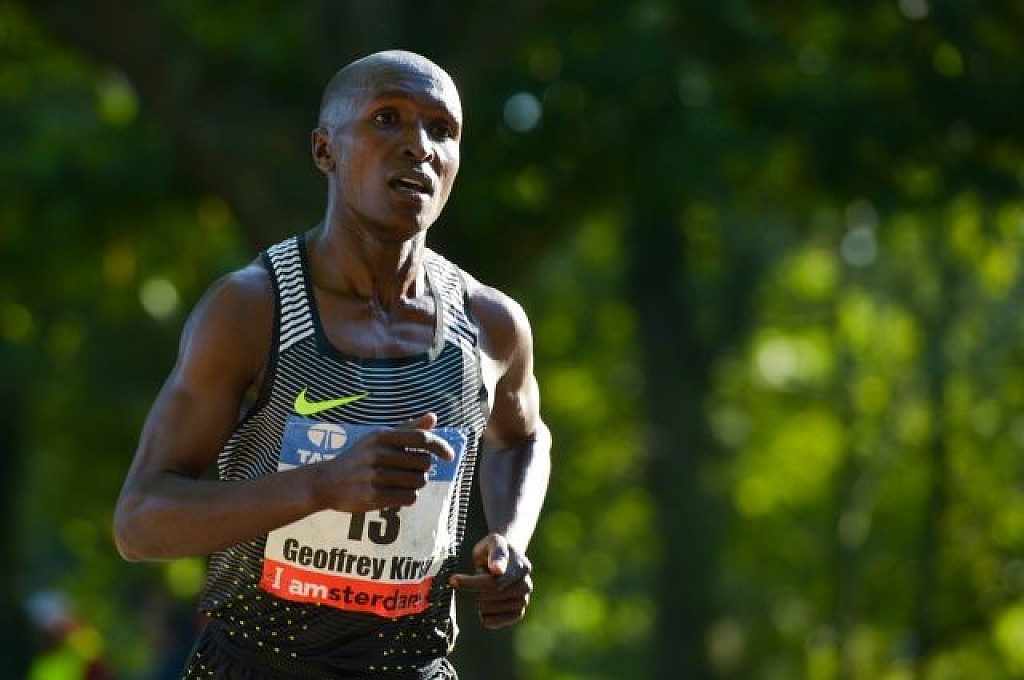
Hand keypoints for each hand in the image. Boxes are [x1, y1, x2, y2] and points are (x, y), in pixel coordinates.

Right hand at [312, 413, 454, 512]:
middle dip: (422, 470)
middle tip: (407, 472)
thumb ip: (408, 429)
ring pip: (418, 482)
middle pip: (424, 464)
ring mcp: (375, 476)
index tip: (450, 456)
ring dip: (414, 485)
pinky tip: (395, 494)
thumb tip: (433, 417)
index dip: (440, 447)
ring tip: (398, 483)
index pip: (421, 439)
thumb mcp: (378, 439)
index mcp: (382, 436)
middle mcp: (378, 454)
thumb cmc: (359, 458)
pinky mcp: (373, 496)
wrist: (326, 482)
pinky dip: (407, 498)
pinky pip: (409, 498)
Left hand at [449, 533, 532, 628]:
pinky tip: (483, 606)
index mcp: (522, 567)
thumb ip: (496, 553)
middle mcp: (526, 585)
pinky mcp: (517, 613)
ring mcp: (523, 601)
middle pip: (492, 596)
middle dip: (477, 590)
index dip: (472, 582)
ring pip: (492, 610)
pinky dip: (485, 616)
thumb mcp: (493, 542)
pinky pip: (496, 622)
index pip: (495, 582)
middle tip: (473, 582)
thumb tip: (497, 570)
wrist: (504, 558)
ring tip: (482, 591)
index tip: (453, 579)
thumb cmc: (494, 549)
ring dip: (480, 602)